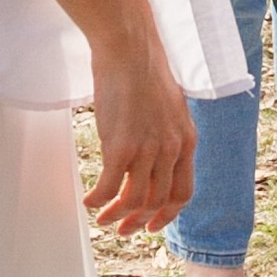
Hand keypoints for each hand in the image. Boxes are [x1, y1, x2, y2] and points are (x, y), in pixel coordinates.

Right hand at [83, 22, 197, 234]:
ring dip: (116, 215)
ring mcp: (147, 149)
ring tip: (102, 218)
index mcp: (187, 140)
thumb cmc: (143, 70)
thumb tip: (150, 155)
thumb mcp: (168, 108)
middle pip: (158, 202)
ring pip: (134, 201)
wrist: (129, 47)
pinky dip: (98, 200)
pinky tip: (89, 201)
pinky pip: (110, 187)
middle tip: (122, 228)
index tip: (152, 224)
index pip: (183, 193)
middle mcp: (172, 149)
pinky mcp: (121, 146)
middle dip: (139, 221)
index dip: (167, 214)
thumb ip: (165, 135)